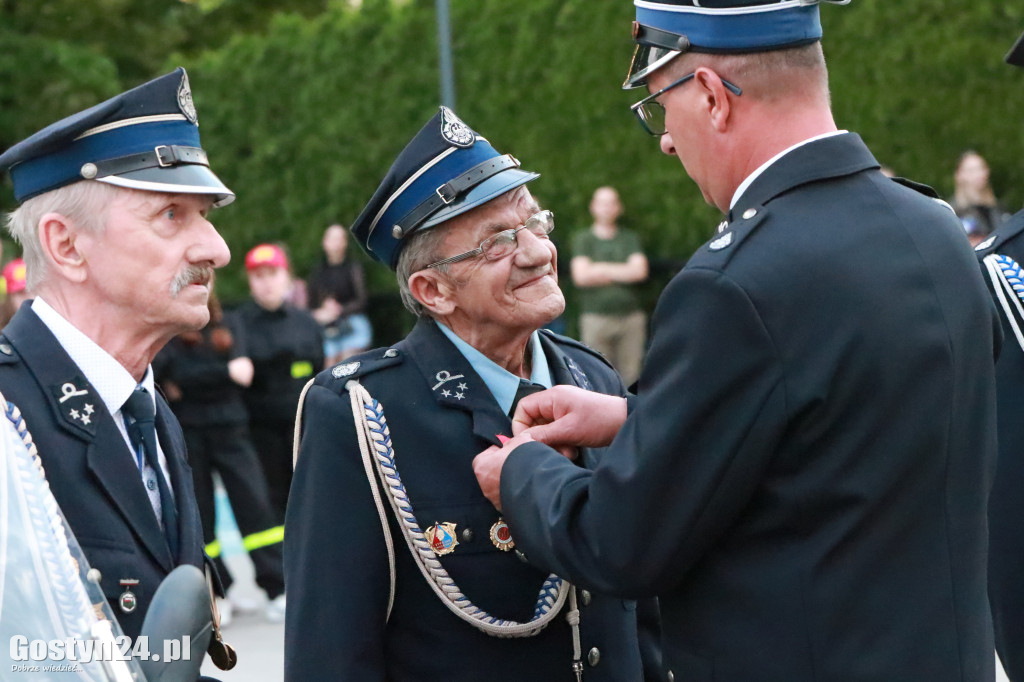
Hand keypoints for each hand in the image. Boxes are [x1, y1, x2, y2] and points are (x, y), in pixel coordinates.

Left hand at [473, 431, 536, 509]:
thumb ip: (514, 441)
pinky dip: (518, 493)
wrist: (537, 488)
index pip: (485, 455)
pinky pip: (510, 497)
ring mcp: (495, 500)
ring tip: (527, 475)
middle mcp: (484, 486)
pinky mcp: (506, 510)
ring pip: (501, 486)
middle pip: (492, 472)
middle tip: (519, 462)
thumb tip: (517, 441)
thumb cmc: (523, 461)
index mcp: (481, 467)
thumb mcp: (520, 442)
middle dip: (504, 467)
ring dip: (511, 481)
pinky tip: (529, 487)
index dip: (498, 451)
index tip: (509, 450)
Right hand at [512, 385, 626, 448]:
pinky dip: (562, 443)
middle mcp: (555, 402)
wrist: (626, 421)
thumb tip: (519, 442)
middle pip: (533, 422)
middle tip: (556, 450)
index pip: (523, 408)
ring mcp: (563, 412)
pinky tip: (574, 450)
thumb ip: (543, 435)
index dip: (521, 427)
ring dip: (553, 444)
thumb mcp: (569, 430)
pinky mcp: (571, 421)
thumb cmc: (600, 420)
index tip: (529, 443)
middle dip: (542, 440)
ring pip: (545, 430)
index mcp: (552, 397)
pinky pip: (557, 433)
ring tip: (569, 452)